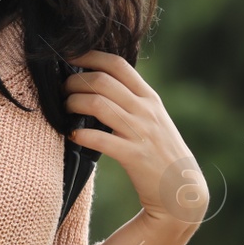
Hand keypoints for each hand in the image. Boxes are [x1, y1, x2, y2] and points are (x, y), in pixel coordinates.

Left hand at [65, 50, 208, 229]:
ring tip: (64, 109)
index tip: (69, 57)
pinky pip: (99, 139)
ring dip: (73, 103)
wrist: (181, 188)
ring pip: (97, 104)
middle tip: (61, 89)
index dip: (90, 56)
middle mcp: (146, 110)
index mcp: (149, 97)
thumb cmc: (159, 150)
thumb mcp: (151, 117)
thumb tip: (96, 81)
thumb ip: (130, 99)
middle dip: (74, 82)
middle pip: (102, 81)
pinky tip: (72, 135)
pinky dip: (80, 134)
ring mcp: (141, 132)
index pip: (118, 64)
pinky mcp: (134, 156)